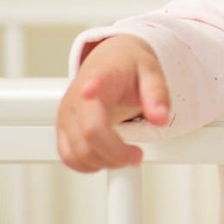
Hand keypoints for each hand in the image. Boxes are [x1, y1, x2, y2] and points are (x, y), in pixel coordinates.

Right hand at [55, 35, 168, 171]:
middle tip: (137, 155)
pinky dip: (88, 165)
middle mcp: (76, 99)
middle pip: (87, 139)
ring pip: (75, 154)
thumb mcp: (151, 71)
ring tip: (125, 155)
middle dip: (116, 155)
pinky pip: (68, 156)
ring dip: (103, 163)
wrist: (111, 59)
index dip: (99, 124)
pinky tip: (107, 158)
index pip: (92, 106)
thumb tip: (161, 119)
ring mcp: (66, 115)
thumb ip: (157, 94)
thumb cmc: (128, 65)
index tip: (113, 124)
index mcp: (97, 81)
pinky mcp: (63, 128)